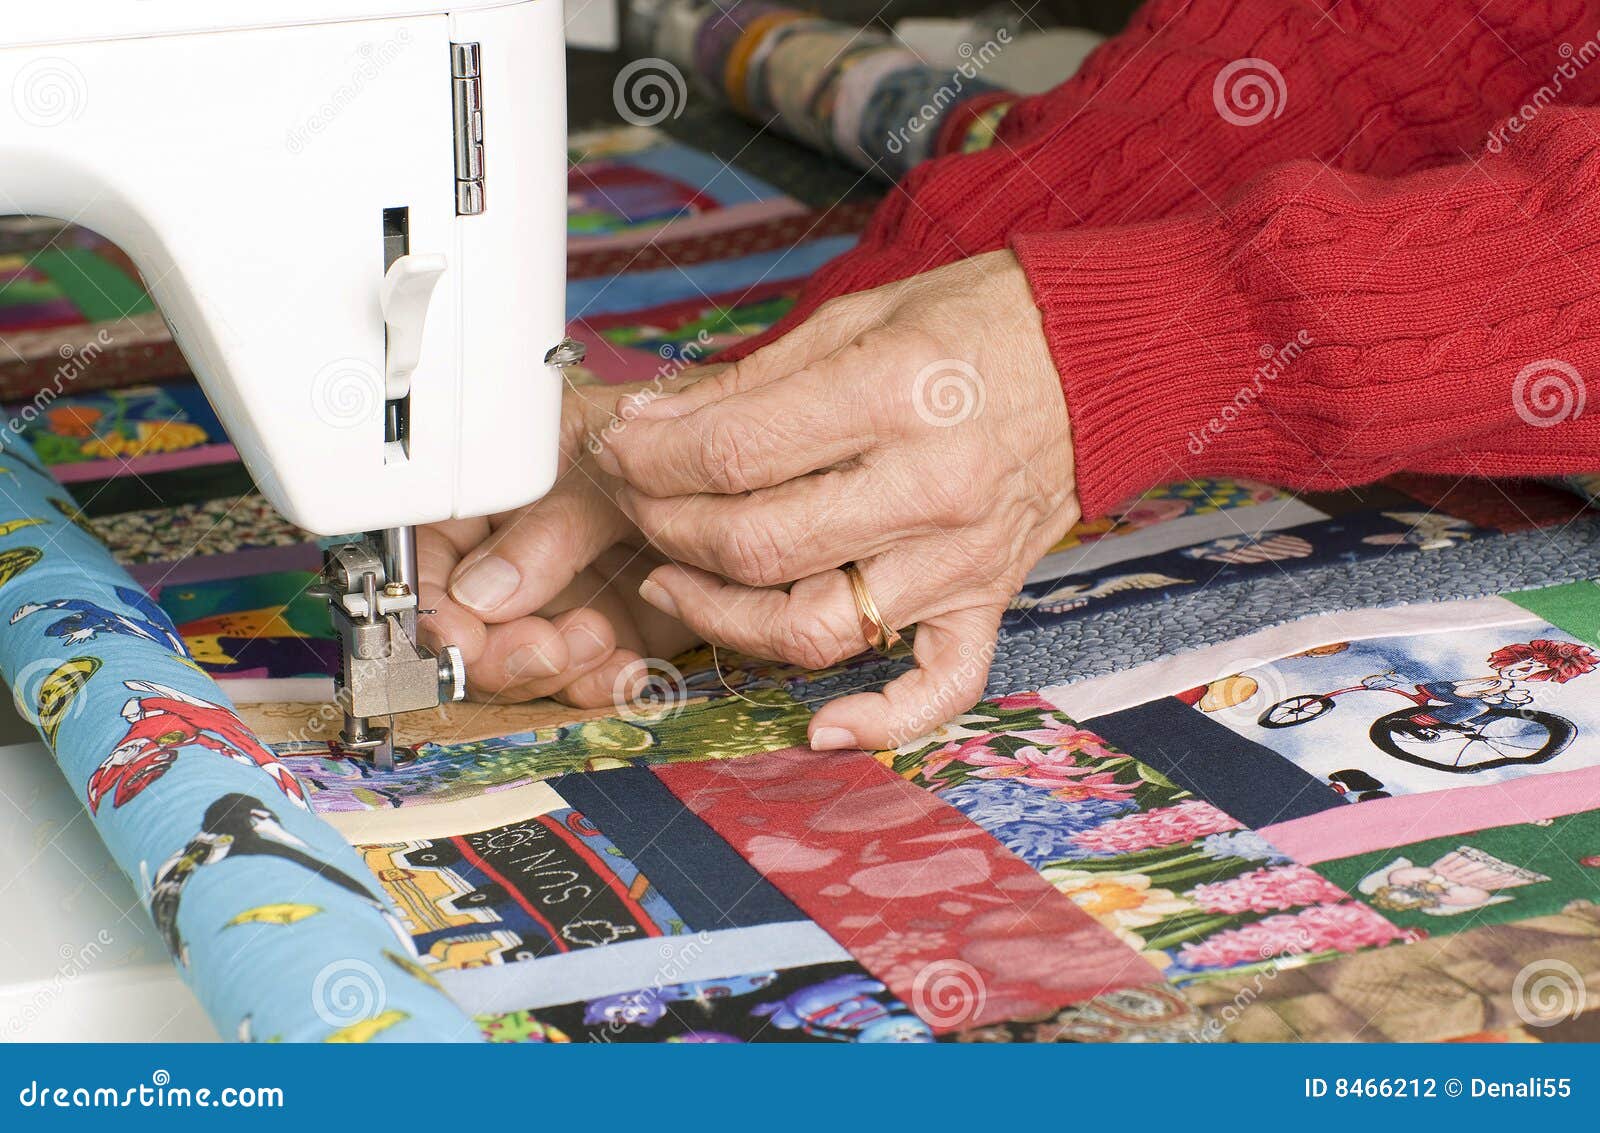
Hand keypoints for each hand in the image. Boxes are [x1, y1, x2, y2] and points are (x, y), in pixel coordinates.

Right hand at [417, 377, 703, 704]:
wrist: (738, 465)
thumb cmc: (662, 437)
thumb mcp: (596, 465)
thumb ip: (545, 530)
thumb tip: (481, 596)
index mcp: (492, 501)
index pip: (430, 562)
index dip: (432, 607)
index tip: (458, 637)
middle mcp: (520, 559)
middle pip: (472, 631)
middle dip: (501, 654)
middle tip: (545, 649)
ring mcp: (566, 600)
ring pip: (528, 666)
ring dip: (558, 670)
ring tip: (600, 641)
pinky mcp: (616, 633)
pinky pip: (590, 679)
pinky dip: (603, 684)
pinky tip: (626, 669)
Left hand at [596, 250, 1078, 748]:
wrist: (1101, 355)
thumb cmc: (978, 323)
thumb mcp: (857, 317)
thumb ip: (752, 382)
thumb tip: (651, 424)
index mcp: (892, 395)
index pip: (733, 453)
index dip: (651, 458)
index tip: (620, 449)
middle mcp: (929, 487)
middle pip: (756, 546)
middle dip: (666, 528)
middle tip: (637, 502)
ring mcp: (961, 557)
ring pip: (813, 628)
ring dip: (720, 616)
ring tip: (673, 580)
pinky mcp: (988, 599)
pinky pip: (936, 687)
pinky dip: (878, 721)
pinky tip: (819, 726)